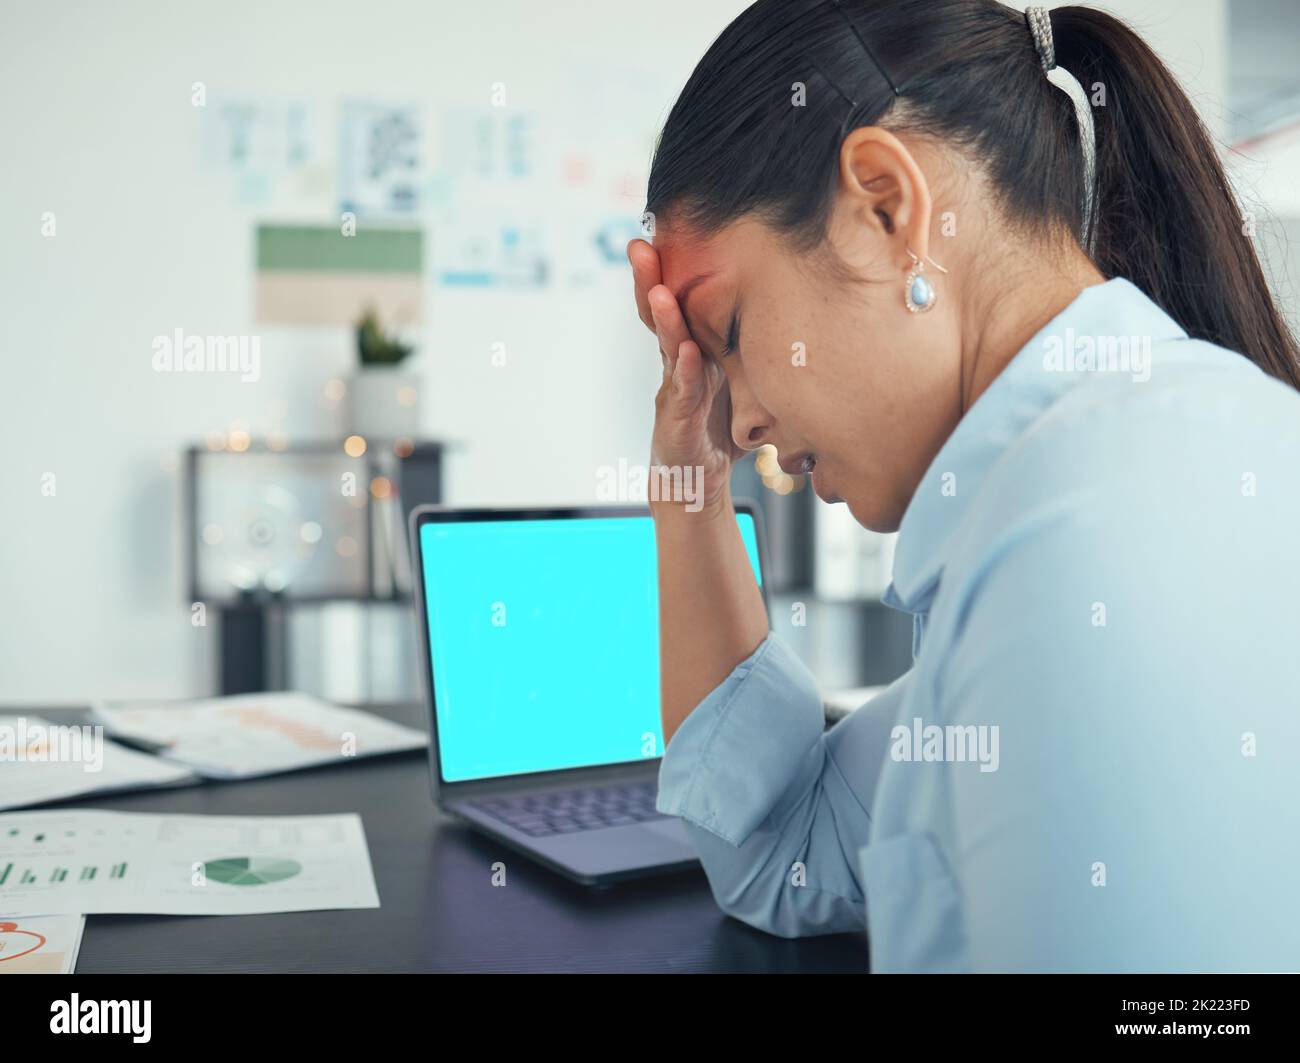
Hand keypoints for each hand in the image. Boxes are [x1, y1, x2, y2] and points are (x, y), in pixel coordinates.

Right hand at [628, 238, 742, 514]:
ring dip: (663, 318)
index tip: (664, 232)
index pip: (678, 302)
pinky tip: (687, 352)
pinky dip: (685, 372)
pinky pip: (682, 391)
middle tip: (641, 246)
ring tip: (660, 290)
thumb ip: (752, 352)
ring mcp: (674, 390)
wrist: (696, 481)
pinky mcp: (677, 420)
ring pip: (666, 347)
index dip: (669, 269)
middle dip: (649, 279)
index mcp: (692, 349)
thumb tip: (803, 319)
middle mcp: (678, 363)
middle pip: (659, 314)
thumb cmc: (720, 428)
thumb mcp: (741, 381)